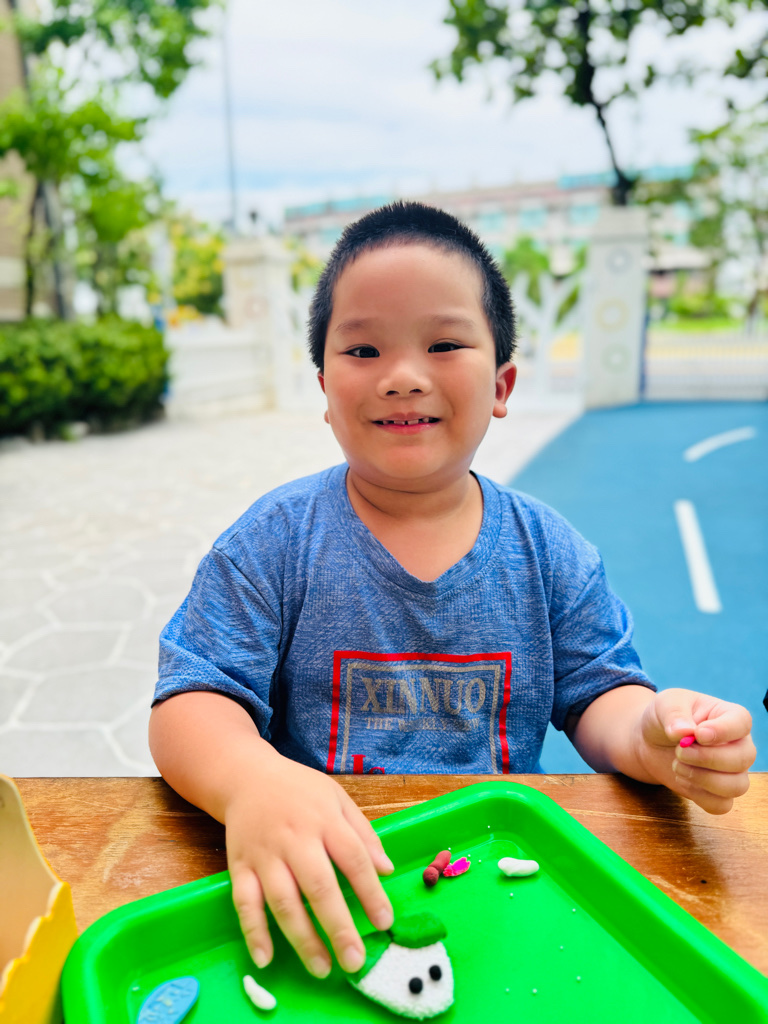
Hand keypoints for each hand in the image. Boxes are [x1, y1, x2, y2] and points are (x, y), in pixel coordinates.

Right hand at [225, 755, 393, 978]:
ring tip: (322, 968)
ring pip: (282, 901)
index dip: (371, 892)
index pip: (353, 858)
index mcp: (325, 820)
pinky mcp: (239, 866)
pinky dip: (253, 932)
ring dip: (302, 938)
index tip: (385, 921)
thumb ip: (363, 834)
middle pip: (318, 886)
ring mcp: (265, 854)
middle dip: (338, 926)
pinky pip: (244, 902)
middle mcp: (295, 838)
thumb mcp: (337, 799)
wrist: (247, 777)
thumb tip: (387, 870)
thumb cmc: (299, 791)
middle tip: (355, 960)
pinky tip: (266, 959)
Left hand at [636, 688, 755, 813]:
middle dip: (707, 758)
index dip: (723, 731)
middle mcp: (739, 744)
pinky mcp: (719, 793)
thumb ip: (674, 714)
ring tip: (677, 765)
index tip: (698, 735)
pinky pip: (722, 805)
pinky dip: (699, 796)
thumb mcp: (665, 704)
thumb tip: (685, 731)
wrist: (651, 743)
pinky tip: (682, 779)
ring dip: (703, 778)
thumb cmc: (665, 718)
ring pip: (737, 786)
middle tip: (679, 750)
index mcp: (730, 716)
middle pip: (743, 758)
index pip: (742, 723)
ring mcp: (733, 771)